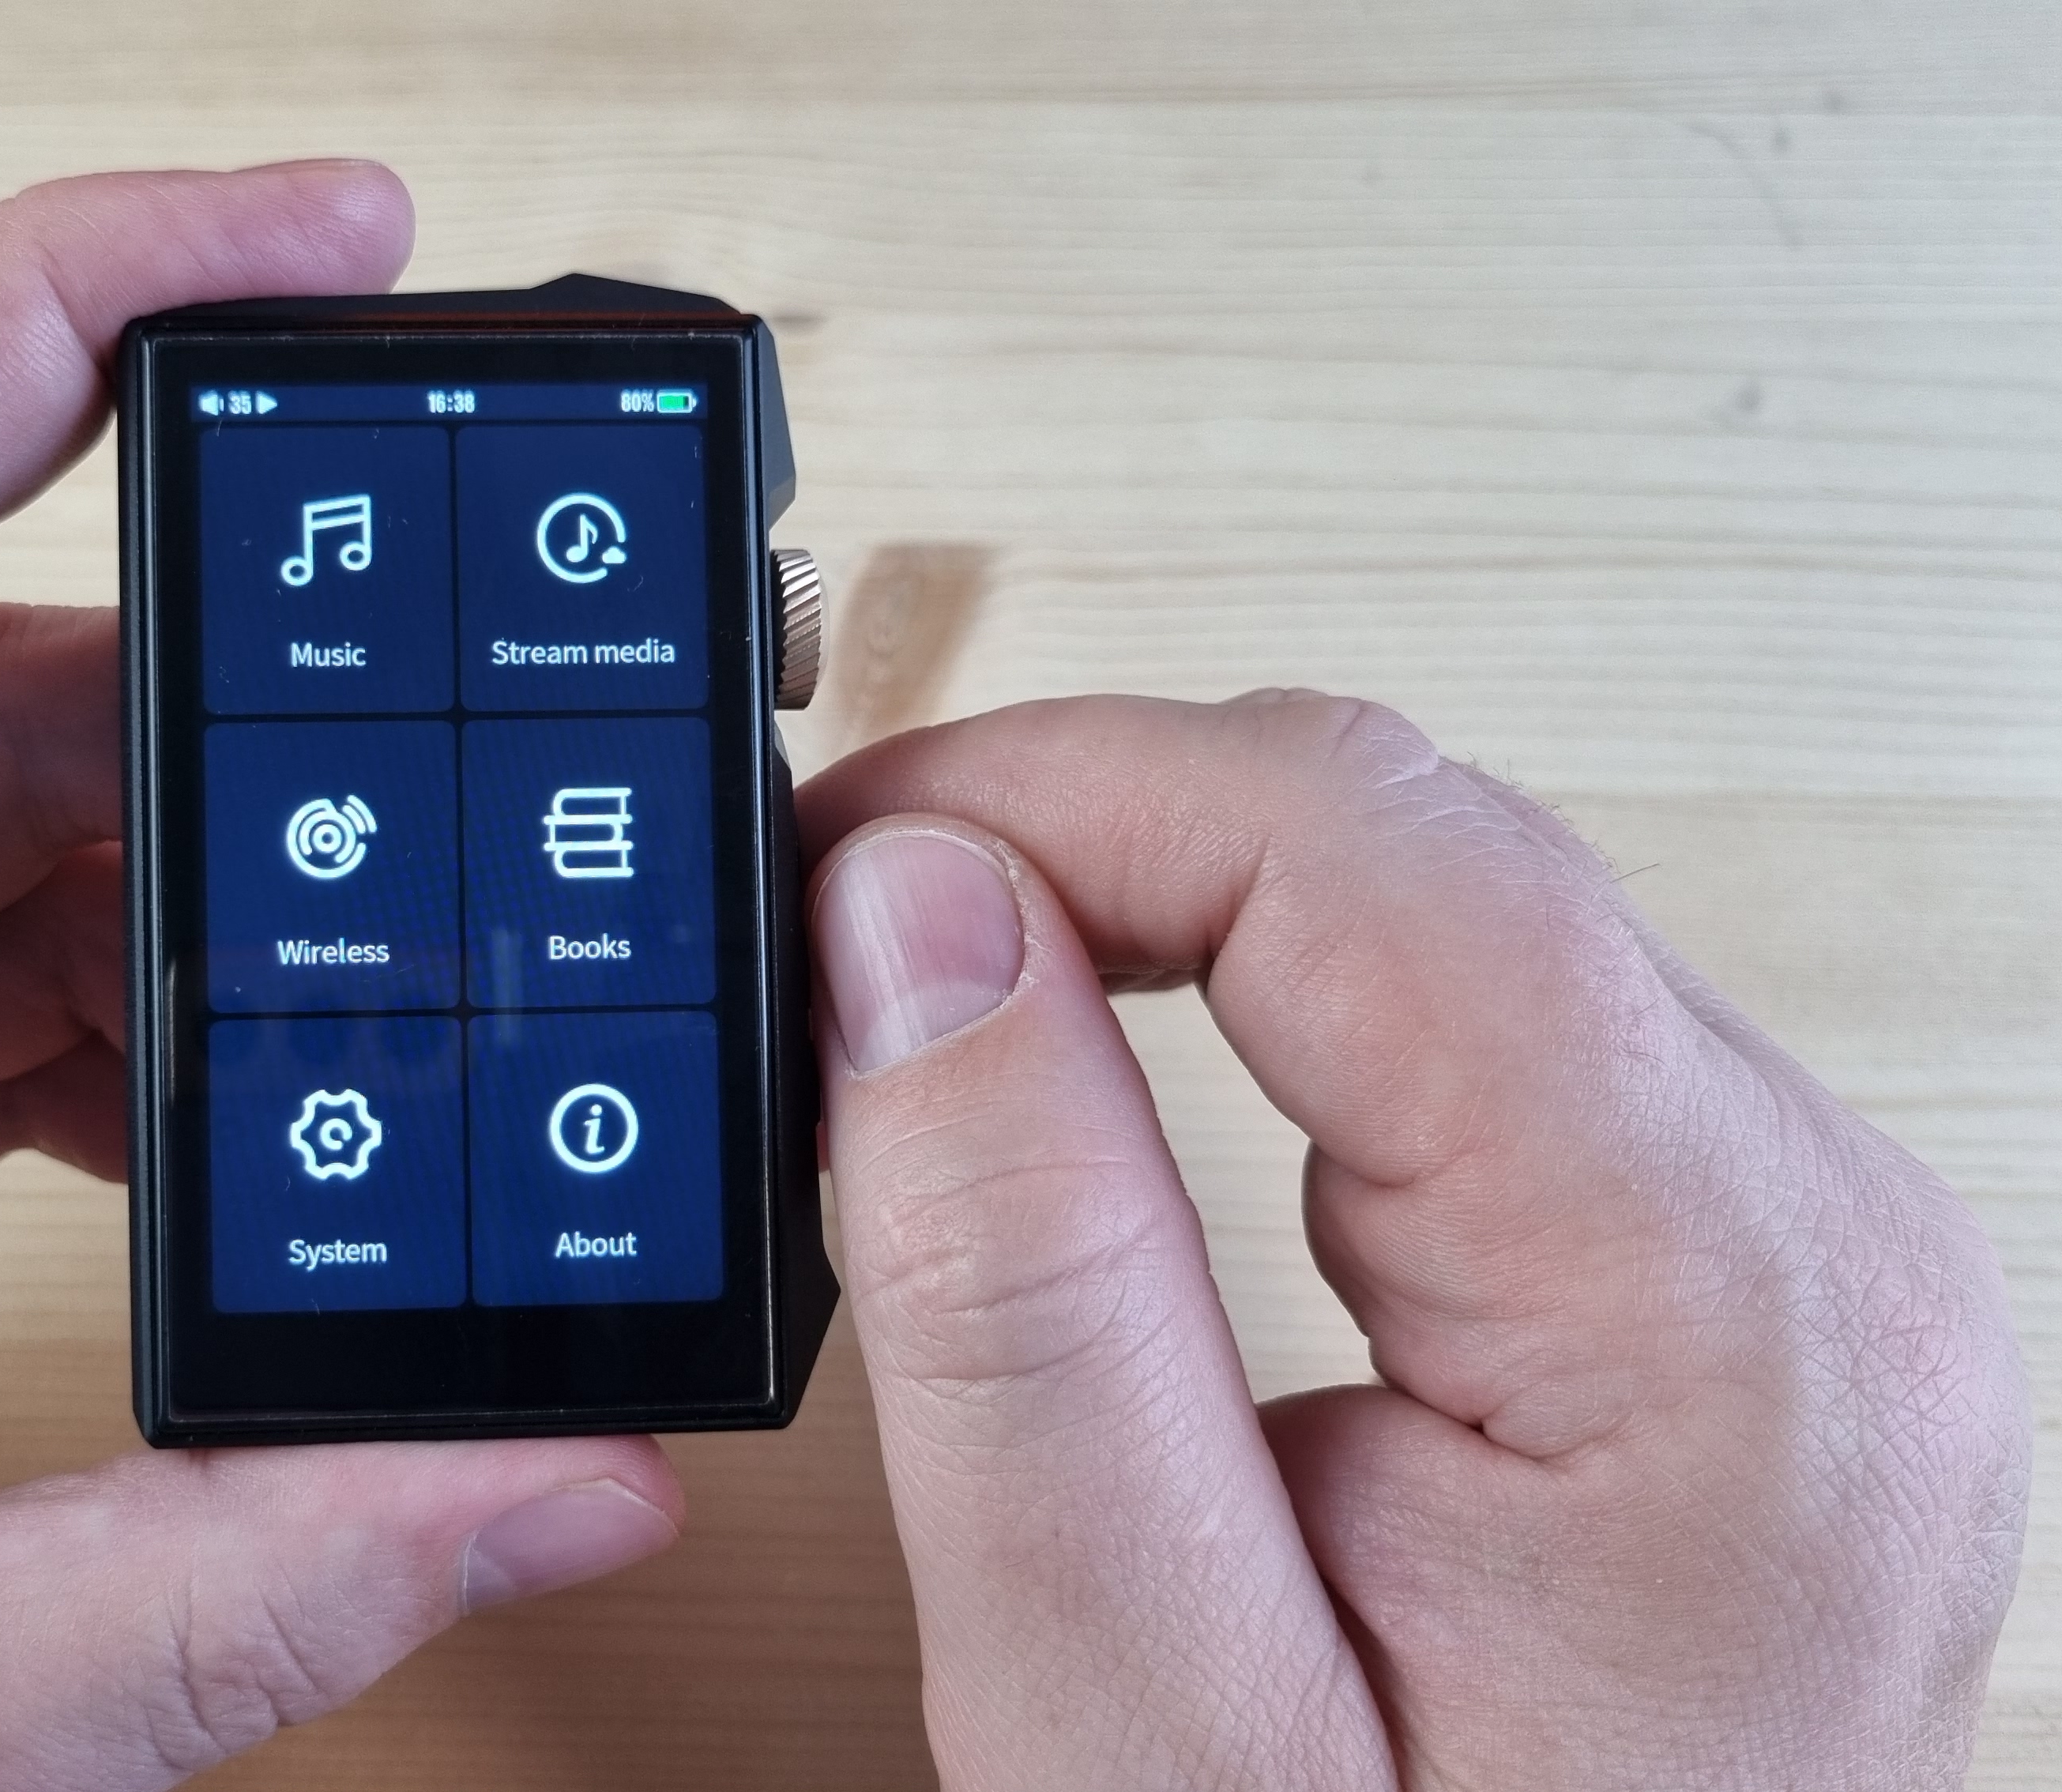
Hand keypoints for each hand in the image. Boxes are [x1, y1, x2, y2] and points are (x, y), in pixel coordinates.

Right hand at [800, 692, 2025, 1788]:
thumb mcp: (1143, 1711)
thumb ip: (1026, 1307)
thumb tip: (916, 925)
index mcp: (1720, 1320)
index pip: (1368, 851)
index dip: (1059, 789)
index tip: (837, 876)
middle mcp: (1811, 1237)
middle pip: (1415, 841)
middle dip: (1091, 835)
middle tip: (846, 956)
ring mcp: (1784, 1243)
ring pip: (1430, 901)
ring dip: (1160, 913)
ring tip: (942, 1018)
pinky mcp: (1717, 1269)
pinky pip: (1463, 1019)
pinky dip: (1252, 1002)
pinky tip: (1110, 1086)